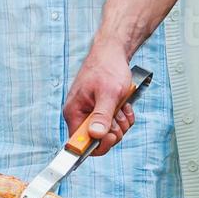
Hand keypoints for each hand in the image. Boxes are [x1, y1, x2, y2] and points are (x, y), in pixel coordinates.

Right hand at [63, 37, 137, 157]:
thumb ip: (102, 115)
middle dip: (114, 130)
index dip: (98, 145)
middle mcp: (79, 115)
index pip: (80, 144)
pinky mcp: (99, 109)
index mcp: (74, 113)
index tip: (112, 135)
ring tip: (122, 104)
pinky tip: (124, 104)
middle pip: (98, 140)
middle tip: (118, 112)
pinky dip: (122, 115)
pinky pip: (114, 123)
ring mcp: (90, 112)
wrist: (113, 52)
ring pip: (109, 132)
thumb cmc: (108, 68)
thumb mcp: (109, 94)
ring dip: (121, 121)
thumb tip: (95, 135)